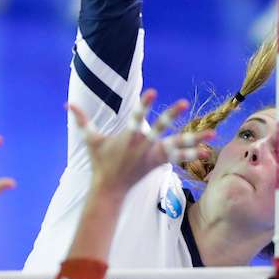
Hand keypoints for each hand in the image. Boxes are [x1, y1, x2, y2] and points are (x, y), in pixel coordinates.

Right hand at [67, 90, 213, 196]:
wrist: (109, 187)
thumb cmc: (100, 161)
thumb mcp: (90, 140)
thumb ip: (81, 120)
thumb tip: (66, 105)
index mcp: (128, 136)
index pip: (137, 116)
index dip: (144, 104)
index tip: (152, 92)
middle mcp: (143, 144)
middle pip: (160, 127)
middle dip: (172, 114)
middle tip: (183, 102)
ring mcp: (153, 154)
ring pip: (177, 145)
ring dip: (194, 139)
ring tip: (211, 133)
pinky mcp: (159, 163)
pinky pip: (178, 158)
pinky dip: (191, 155)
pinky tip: (206, 151)